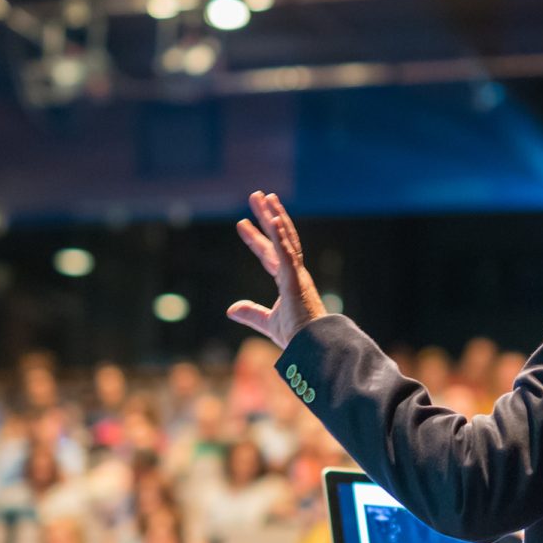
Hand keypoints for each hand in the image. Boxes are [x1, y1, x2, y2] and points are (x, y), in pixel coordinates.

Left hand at [227, 191, 326, 348]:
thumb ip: (251, 313)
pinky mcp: (296, 280)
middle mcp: (294, 272)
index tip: (241, 223)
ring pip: (285, 238)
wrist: (311, 346)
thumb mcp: (267, 322)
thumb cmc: (297, 336)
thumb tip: (231, 309)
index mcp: (288, 281)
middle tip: (256, 196)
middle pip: (278, 237)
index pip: (268, 253)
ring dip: (274, 216)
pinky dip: (280, 236)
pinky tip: (273, 219)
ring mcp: (296, 274)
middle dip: (266, 216)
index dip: (255, 238)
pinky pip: (288, 254)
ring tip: (264, 196)